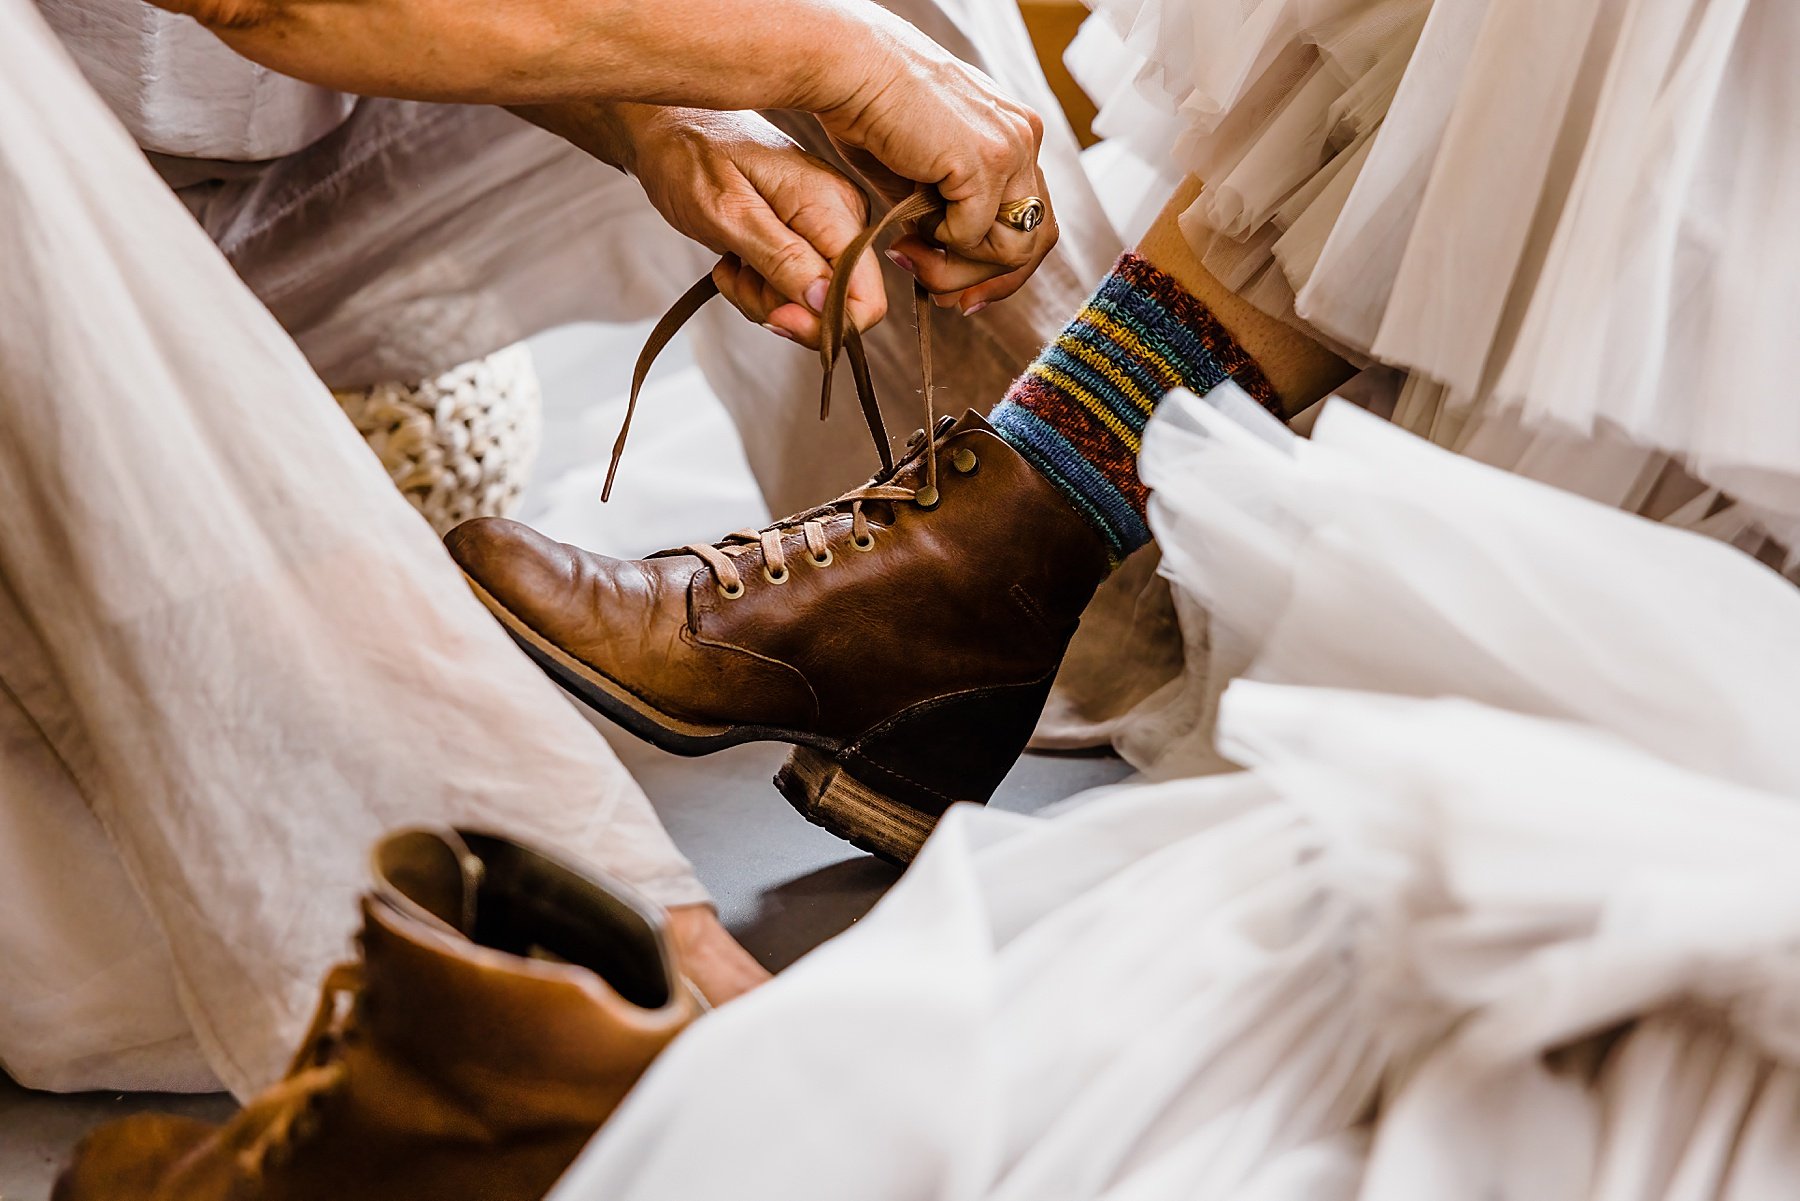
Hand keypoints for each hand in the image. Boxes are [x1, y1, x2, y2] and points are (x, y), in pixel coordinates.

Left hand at [620, 107, 889, 347]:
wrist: (670, 127)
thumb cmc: (689, 157)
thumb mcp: (727, 213)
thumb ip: (782, 259)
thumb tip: (829, 304)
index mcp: (831, 206)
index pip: (866, 295)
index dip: (825, 324)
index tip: (774, 317)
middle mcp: (842, 216)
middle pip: (837, 306)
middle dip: (783, 310)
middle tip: (737, 280)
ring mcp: (826, 226)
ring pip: (811, 303)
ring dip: (763, 299)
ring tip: (730, 265)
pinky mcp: (809, 234)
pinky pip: (795, 288)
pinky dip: (759, 288)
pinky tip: (734, 261)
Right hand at [817, 13, 1058, 313]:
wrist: (848, 68)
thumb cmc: (869, 112)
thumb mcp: (921, 173)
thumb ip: (945, 213)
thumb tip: (946, 262)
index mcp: (1014, 135)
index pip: (1034, 222)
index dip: (1000, 271)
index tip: (962, 298)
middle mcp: (1024, 138)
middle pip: (1035, 243)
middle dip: (985, 282)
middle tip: (939, 297)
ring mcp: (1012, 148)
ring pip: (1010, 249)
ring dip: (955, 268)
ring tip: (910, 254)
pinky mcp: (987, 160)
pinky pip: (973, 235)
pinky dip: (938, 242)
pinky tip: (906, 221)